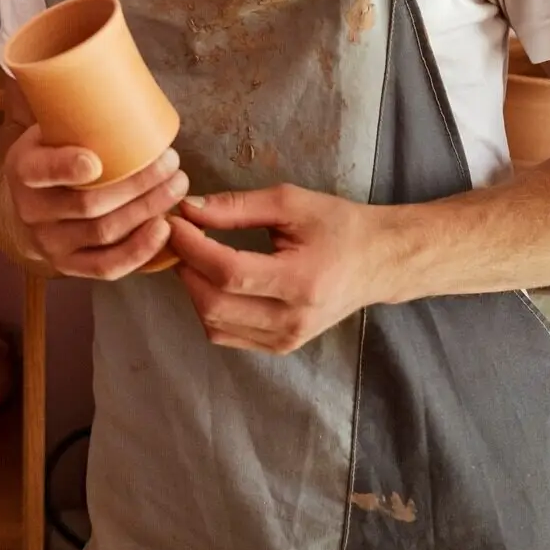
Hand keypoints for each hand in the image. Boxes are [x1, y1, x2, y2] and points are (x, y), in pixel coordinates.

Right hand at [3, 124, 188, 279]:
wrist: (25, 206)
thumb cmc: (50, 155)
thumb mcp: (47, 131)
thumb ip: (74, 116)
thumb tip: (120, 79)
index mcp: (23, 169)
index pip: (41, 171)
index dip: (67, 167)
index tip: (97, 160)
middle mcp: (32, 211)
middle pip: (88, 204)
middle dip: (136, 184)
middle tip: (170, 162)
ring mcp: (50, 245)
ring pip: (104, 233)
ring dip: (147, 210)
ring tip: (176, 186)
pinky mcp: (69, 268)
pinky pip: (107, 267)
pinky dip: (139, 250)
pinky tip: (164, 227)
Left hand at [168, 182, 396, 351]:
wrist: (377, 261)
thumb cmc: (338, 225)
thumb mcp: (291, 203)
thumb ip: (236, 207)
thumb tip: (189, 210)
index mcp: (300, 281)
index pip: (228, 272)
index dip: (191, 247)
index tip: (173, 221)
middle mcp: (292, 320)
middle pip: (215, 305)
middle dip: (186, 268)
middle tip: (178, 237)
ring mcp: (287, 340)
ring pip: (215, 326)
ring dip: (194, 290)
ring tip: (194, 255)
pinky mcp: (281, 347)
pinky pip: (228, 335)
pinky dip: (210, 308)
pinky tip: (212, 279)